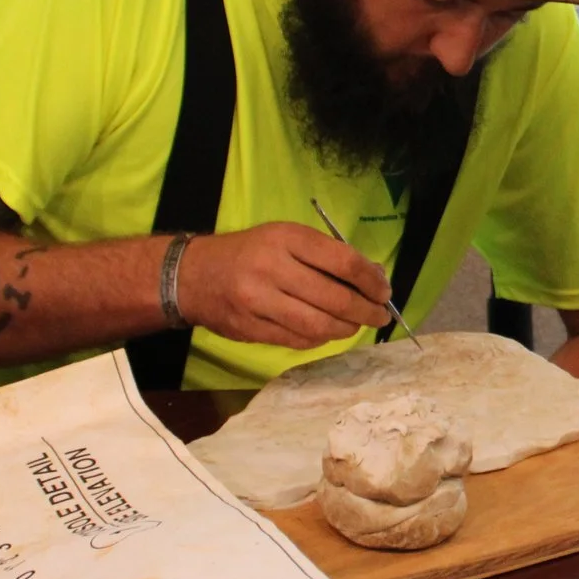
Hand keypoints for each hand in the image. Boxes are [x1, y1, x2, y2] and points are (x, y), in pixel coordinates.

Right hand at [176, 223, 393, 349]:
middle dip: (366, 311)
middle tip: (379, 315)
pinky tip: (328, 331)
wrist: (194, 276)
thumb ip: (327, 255)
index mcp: (285, 239)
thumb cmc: (250, 253)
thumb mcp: (285, 238)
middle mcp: (272, 268)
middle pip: (334, 298)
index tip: (384, 291)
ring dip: (346, 329)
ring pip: (318, 325)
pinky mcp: (251, 329)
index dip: (371, 280)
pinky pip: (298, 339)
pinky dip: (320, 338)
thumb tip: (373, 277)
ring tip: (356, 325)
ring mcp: (259, 302)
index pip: (343, 261)